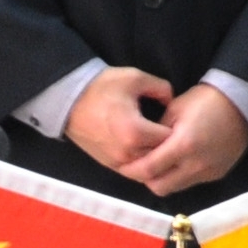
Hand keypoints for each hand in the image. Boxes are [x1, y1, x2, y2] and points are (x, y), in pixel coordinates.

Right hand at [62, 64, 180, 173]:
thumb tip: (172, 102)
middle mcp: (127, 153)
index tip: (179, 121)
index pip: (170, 140)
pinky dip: (142, 163)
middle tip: (172, 132)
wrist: (68, 98)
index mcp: (136, 133)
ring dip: (156, 157)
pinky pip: (133, 170)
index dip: (179, 130)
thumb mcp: (135, 78)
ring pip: (147, 168)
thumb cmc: (101, 87)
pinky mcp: (108, 164)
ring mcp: (116, 162)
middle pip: (161, 158)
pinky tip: (146, 148)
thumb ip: (161, 88)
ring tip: (159, 141)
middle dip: (169, 147)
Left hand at [116, 82, 247, 195]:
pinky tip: (178, 161)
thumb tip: (142, 146)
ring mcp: (208, 172)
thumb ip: (156, 131)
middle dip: (145, 178)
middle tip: (140, 165)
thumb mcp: (175, 108)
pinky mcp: (216, 175)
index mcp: (182, 145)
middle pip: (159, 187)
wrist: (242, 104)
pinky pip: (190, 183)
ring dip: (163, 179)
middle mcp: (195, 165)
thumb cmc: (205, 100)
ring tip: (158, 163)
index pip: (148, 169)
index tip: (122, 164)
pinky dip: (179, 176)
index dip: (131, 169)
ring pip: (175, 188)